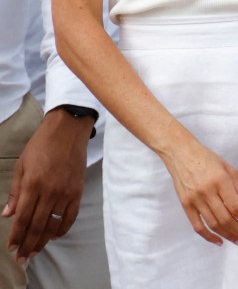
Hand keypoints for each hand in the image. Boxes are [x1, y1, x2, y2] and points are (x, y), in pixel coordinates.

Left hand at [2, 110, 91, 263]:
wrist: (69, 129)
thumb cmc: (42, 144)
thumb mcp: (22, 165)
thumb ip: (16, 191)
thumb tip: (9, 214)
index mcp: (33, 184)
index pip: (23, 218)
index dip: (16, 236)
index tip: (12, 248)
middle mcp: (50, 191)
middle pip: (37, 225)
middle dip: (28, 244)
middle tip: (23, 257)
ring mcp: (66, 192)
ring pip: (54, 224)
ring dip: (44, 240)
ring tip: (37, 250)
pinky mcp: (78, 190)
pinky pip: (71, 215)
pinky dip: (63, 228)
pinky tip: (56, 235)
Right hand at [160, 136, 237, 246]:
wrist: (182, 153)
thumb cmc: (208, 159)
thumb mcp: (229, 169)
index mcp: (221, 180)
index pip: (237, 206)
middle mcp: (208, 191)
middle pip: (226, 218)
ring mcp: (195, 200)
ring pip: (214, 224)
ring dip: (229, 236)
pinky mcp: (185, 205)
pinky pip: (198, 226)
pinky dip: (209, 237)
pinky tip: (220, 241)